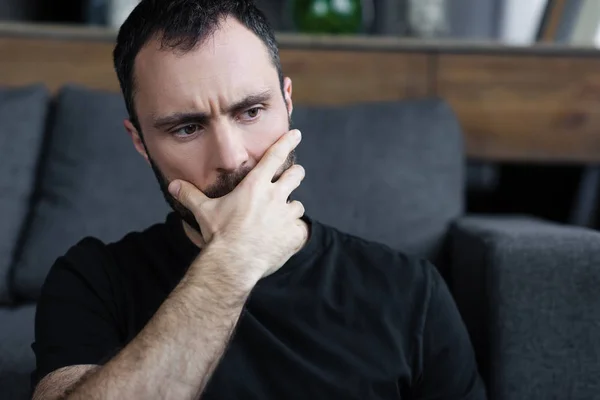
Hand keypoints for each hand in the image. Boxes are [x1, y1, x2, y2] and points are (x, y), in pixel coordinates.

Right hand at [168, 129, 307, 281]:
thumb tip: (172, 185)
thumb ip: (190, 196)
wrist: (233, 264)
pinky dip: (294, 232)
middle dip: (295, 174)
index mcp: (255, 185)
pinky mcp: (293, 235)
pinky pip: (300, 229)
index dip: (287, 141)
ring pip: (297, 205)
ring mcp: (286, 216)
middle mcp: (275, 196)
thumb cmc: (218, 235)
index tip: (296, 134)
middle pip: (295, 175)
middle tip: (293, 176)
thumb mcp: (203, 212)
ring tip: (281, 216)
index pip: (275, 155)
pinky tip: (284, 238)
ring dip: (290, 208)